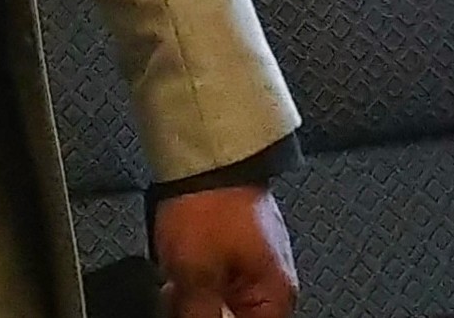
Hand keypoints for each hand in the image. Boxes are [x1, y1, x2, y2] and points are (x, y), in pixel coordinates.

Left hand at [151, 183, 296, 317]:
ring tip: (176, 281)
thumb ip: (200, 316)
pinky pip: (221, 275)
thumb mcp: (196, 276)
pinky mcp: (240, 239)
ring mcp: (258, 257)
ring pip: (226, 299)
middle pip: (239, 316)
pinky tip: (179, 268)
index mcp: (277, 295)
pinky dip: (199, 277)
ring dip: (199, 298)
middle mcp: (274, 280)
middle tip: (181, 299)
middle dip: (206, 311)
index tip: (195, 314)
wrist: (205, 151)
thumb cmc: (210, 204)